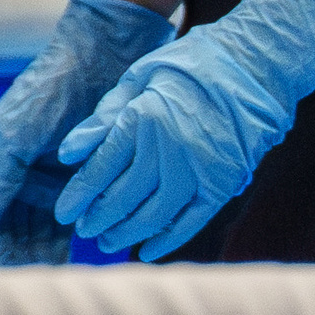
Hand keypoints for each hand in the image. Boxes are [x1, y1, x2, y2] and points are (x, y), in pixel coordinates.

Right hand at [0, 0, 173, 262]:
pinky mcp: (80, 173)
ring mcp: (49, 174)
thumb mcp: (17, 135)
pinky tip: (88, 248)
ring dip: (51, 251)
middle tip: (42, 281)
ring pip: (45, 228)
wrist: (99, 55)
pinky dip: (78, 231)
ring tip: (63, 275)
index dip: (0, 250)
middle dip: (26, 257)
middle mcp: (18, 174)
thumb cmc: (50, 89)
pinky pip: (75, 212)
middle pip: (16, 231)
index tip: (13, 275)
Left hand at [53, 0, 314, 259]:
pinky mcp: (223, 183)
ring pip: (153, 215)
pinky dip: (167, 239)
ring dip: (126, 233)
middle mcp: (167, 149)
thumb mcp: (137, 78)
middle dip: (98, 218)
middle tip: (83, 230)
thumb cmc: (187, 66)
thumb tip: (68, 154)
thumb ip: (103, 118)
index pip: (99, 169)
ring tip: (107, 241)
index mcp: (141, 119)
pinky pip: (190, 221)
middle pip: (122, 197)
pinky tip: (147, 250)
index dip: (78, 195)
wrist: (251, 65)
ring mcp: (197, 170)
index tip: (63, 213)